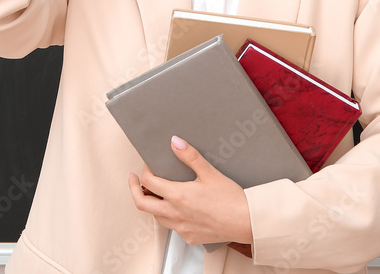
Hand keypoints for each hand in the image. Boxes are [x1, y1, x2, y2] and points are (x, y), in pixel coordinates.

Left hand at [128, 136, 253, 245]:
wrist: (246, 221)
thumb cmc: (231, 198)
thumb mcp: (209, 172)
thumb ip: (190, 156)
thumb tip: (174, 142)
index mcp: (177, 196)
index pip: (148, 183)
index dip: (143, 172)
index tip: (147, 165)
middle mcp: (175, 214)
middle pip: (141, 203)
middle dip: (133, 190)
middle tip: (133, 180)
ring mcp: (181, 228)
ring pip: (156, 216)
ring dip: (152, 203)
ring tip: (156, 192)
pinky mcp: (189, 237)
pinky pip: (172, 227)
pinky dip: (168, 216)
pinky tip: (177, 208)